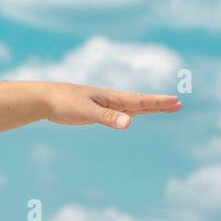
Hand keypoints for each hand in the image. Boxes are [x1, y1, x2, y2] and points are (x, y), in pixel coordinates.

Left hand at [43, 83, 180, 129]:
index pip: (140, 101)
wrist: (43, 99)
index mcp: (110, 98)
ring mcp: (102, 104)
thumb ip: (108, 117)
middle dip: (158, 104)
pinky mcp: (94, 110)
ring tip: (161, 107)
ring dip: (146, 107)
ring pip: (129, 106)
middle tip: (177, 104)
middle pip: (139, 102)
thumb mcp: (86, 112)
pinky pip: (117, 111)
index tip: (176, 102)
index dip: (158, 103)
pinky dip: (129, 112)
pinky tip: (130, 114)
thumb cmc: (64, 103)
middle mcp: (109, 99)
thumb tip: (130, 122)